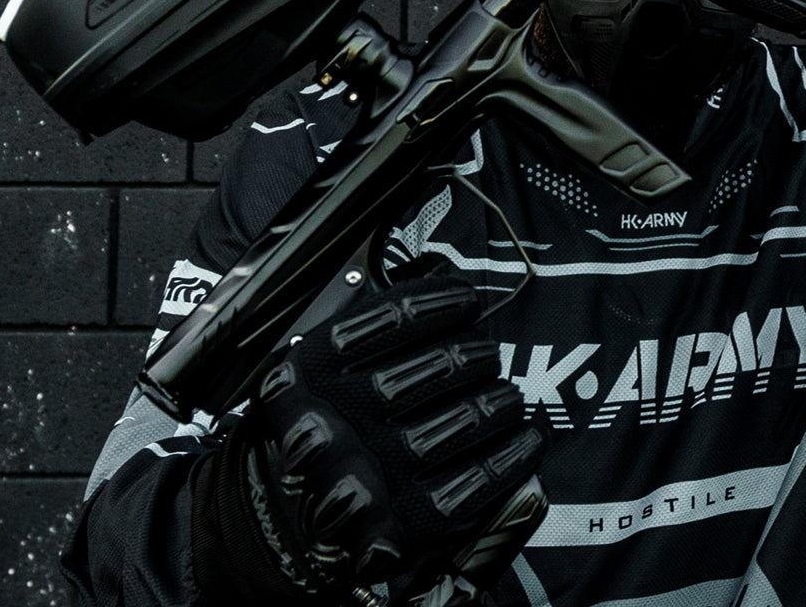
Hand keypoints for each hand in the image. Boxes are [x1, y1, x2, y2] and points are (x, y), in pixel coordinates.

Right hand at [193, 275, 544, 601]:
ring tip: (508, 396)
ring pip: (451, 430)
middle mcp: (328, 424)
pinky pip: (464, 493)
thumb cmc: (323, 417)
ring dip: (495, 406)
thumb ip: (370, 317)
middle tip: (486, 354)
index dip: (440, 302)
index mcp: (307, 371)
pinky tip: (525, 440)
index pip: (388, 320)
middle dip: (471, 357)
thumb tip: (439, 272)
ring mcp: (359, 482)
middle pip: (425, 374)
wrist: (280, 515)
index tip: (466, 300)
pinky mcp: (389, 532)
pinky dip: (506, 462)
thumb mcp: (321, 359)